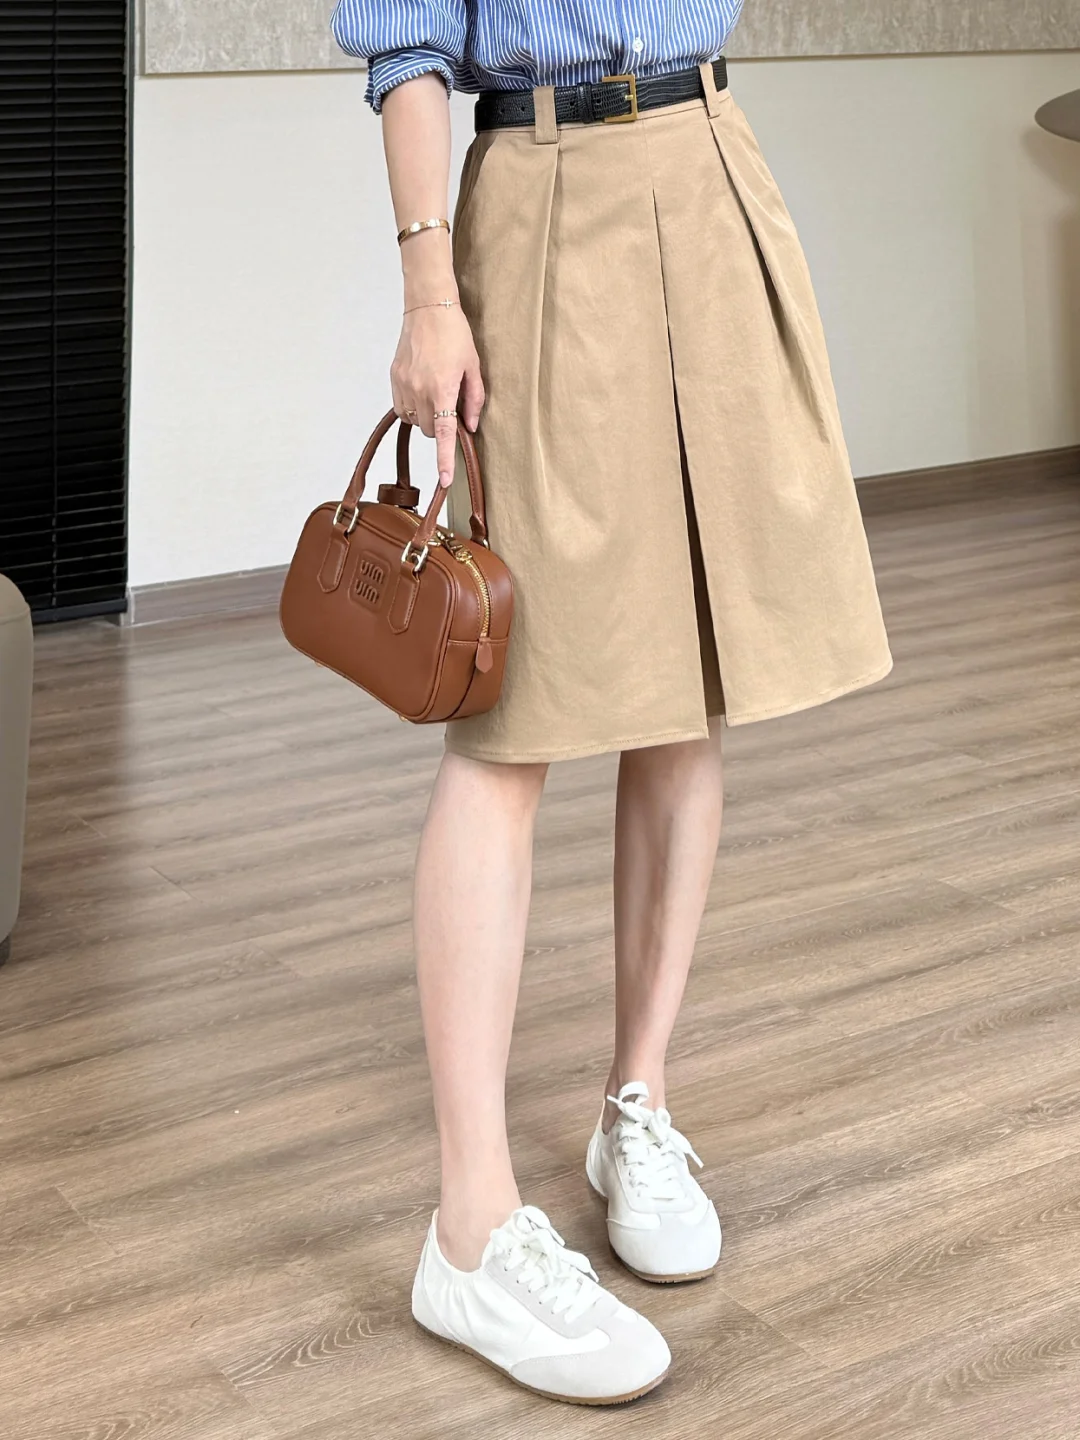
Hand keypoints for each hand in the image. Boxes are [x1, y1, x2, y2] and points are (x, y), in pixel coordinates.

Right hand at [391, 305, 484, 490]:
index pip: (443, 434)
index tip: (444, 479)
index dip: (445, 459)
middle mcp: (419, 390)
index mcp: (442, 389)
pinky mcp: (394, 378)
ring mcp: (404, 385)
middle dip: (441, 426)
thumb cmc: (454, 333)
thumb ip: (473, 400)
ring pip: (415, 421)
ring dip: (426, 417)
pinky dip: (412, 408)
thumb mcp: (473, 367)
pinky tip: (421, 391)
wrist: (428, 307)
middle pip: (430, 430)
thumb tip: (470, 427)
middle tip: (450, 405)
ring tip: (435, 392)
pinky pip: (402, 408)